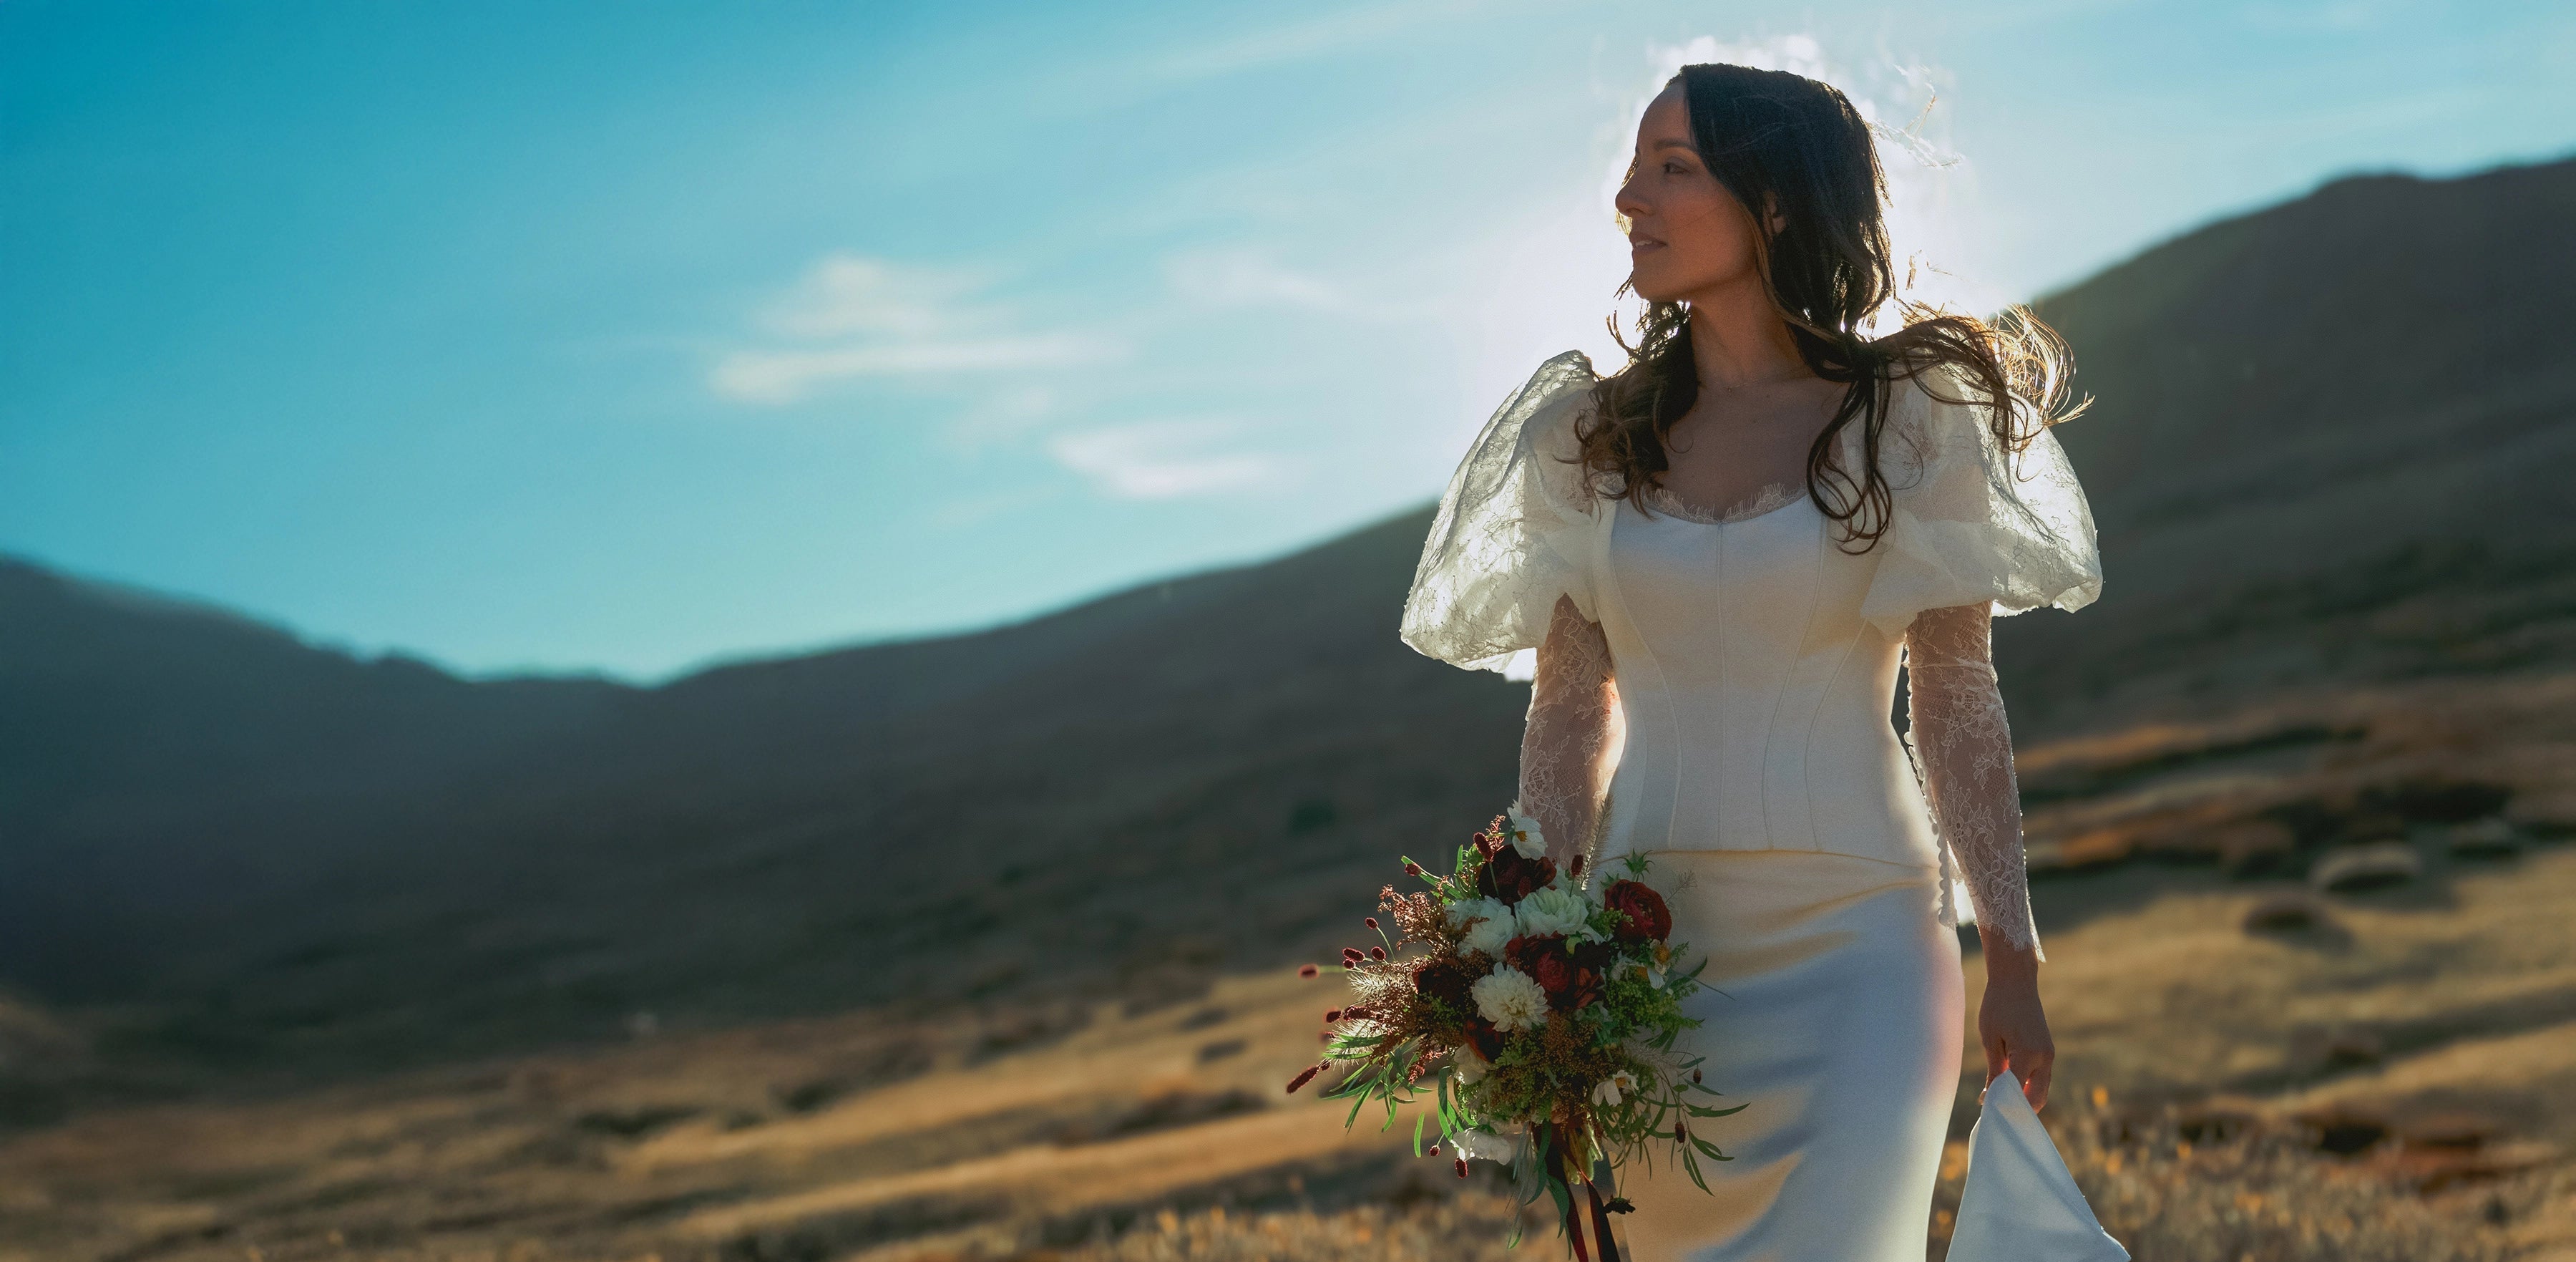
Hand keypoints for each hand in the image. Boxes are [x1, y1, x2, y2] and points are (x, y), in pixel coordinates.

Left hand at [1976, 927, 2052, 1110]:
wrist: (2015, 982)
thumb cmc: (1997, 1007)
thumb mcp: (1990, 1040)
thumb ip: (1993, 1072)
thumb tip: (1988, 1098)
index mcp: (2028, 1055)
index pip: (2017, 1093)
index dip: (2002, 1104)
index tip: (1987, 1113)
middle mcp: (2044, 1058)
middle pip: (2036, 1098)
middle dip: (2019, 1109)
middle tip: (1997, 1112)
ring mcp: (2049, 1055)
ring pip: (2040, 1089)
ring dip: (2024, 1097)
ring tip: (2000, 1100)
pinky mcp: (2047, 1050)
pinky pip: (2040, 1076)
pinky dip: (2028, 1085)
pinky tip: (2009, 1086)